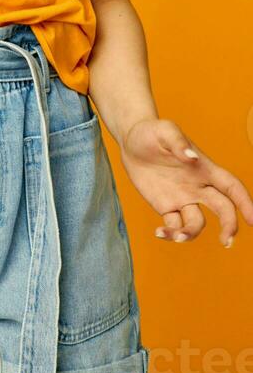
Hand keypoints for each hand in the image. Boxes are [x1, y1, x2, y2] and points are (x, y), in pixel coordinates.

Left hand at [119, 118, 252, 246]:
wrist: (131, 140)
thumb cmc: (151, 132)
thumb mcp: (164, 130)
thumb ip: (179, 142)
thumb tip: (193, 157)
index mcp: (205, 168)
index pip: (232, 187)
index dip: (245, 202)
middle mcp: (198, 186)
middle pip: (223, 209)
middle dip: (229, 226)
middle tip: (226, 242)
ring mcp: (183, 198)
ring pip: (197, 223)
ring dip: (191, 233)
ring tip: (176, 235)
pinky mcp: (166, 206)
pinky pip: (174, 225)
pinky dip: (170, 233)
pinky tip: (159, 232)